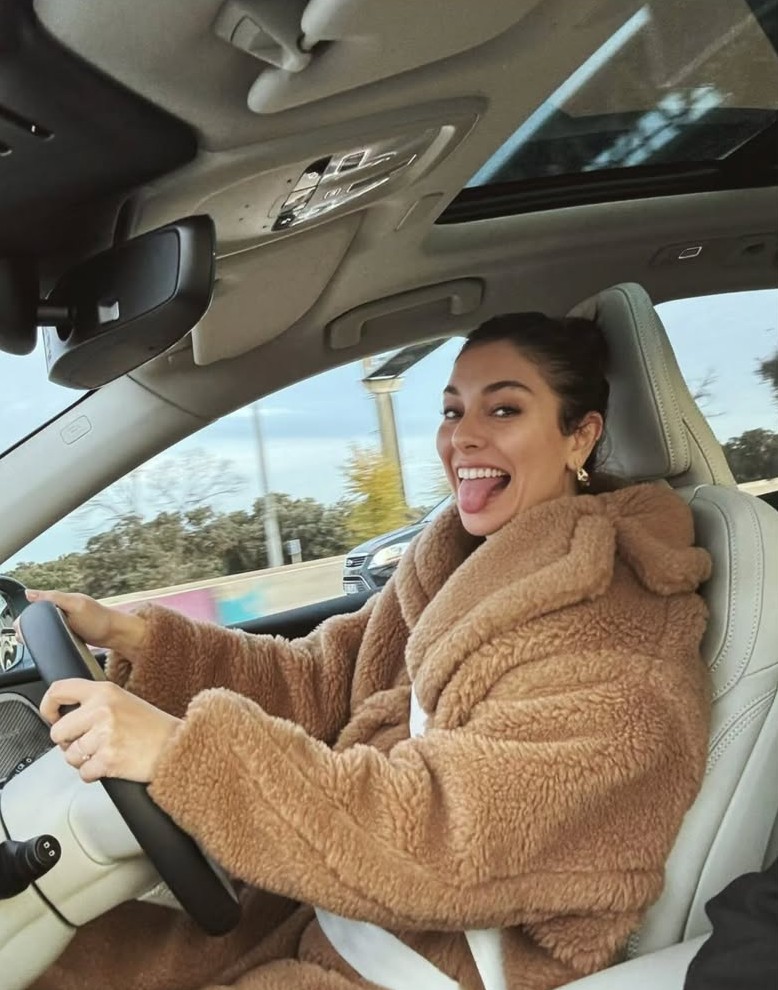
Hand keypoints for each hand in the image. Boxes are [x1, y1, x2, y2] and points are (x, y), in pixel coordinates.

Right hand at [20, 589, 146, 654]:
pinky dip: (50, 637)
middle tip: (27, 637)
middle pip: (40, 616)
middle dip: (31, 626)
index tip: (20, 627)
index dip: (27, 615)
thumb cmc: (98, 619)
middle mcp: (64, 608)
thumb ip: (53, 598)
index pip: (37, 604)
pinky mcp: (71, 631)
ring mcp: (68, 620)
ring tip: (36, 641)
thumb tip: (28, 593)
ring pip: (46, 626)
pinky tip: (48, 643)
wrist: (116, 634)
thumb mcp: (74, 606)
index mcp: (62, 600)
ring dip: (40, 632)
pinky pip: (55, 633)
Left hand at [41, 679, 181, 782]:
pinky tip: (109, 764)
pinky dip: (93, 774)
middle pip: (58, 731)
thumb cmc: (153, 726)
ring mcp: (104, 735)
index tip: (51, 716)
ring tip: (104, 753)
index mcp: (104, 691)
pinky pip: (83, 773)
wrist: (177, 746)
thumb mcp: (124, 701)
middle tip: (87, 742)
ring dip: (82, 760)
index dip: (48, 706)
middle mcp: (101, 710)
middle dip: (68, 742)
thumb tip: (66, 715)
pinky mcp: (107, 759)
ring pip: (69, 755)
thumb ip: (96, 703)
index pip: (60, 690)